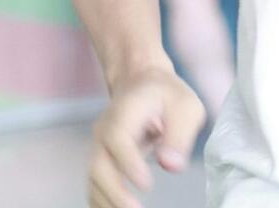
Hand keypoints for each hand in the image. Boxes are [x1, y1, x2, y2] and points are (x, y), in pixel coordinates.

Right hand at [88, 64, 204, 207]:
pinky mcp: (102, 158)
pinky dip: (101, 199)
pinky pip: (95, 182)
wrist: (141, 83)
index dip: (128, 162)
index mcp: (125, 111)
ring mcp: (99, 145)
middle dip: (113, 190)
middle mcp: (104, 130)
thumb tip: (170, 165)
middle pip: (98, 163)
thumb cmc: (167, 95)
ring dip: (106, 200)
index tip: (145, 184)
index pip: (118, 138)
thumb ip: (179, 134)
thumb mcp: (185, 106)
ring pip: (93, 177)